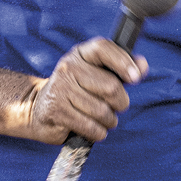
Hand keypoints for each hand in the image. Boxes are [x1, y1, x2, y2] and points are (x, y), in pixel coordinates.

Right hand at [12, 37, 147, 144]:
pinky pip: (90, 126)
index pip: (103, 48)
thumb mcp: (97, 74)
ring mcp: (60, 88)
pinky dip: (98, 132)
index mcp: (81, 54)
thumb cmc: (76, 91)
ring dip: (109, 121)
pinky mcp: (56, 111)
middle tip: (115, 107)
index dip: (123, 62)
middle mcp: (68, 67)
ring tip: (103, 120)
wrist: (38, 108)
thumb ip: (121, 68)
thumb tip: (142, 65)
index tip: (135, 78)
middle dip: (120, 103)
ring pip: (102, 111)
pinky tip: (94, 129)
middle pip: (110, 87)